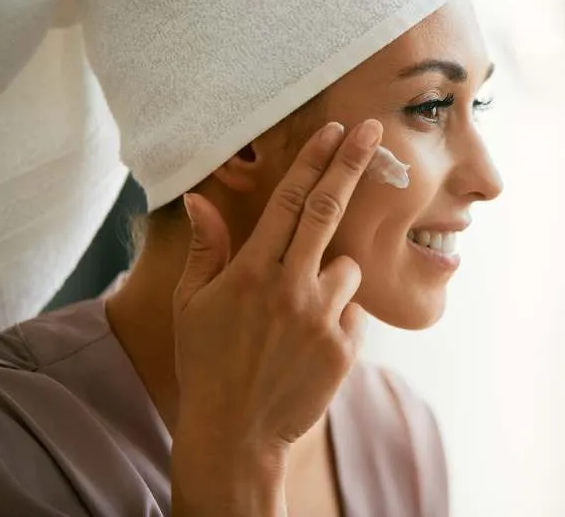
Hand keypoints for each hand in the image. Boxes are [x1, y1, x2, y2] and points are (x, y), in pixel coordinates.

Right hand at [169, 119, 382, 515]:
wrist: (235, 434)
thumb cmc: (207, 363)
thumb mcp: (192, 305)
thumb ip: (204, 248)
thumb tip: (200, 198)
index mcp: (251, 271)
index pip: (289, 201)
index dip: (314, 161)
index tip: (333, 130)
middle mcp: (291, 286)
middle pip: (329, 210)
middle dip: (352, 164)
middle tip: (372, 130)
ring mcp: (322, 317)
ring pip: (348, 268)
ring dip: (333, 276)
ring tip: (299, 314)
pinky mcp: (345, 347)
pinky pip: (354, 311)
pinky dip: (339, 316)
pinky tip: (310, 342)